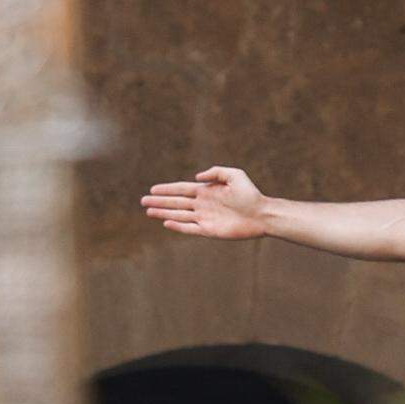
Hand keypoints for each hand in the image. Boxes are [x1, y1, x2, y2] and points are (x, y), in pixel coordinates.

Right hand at [142, 165, 270, 239]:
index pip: (182, 189)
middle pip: (176, 202)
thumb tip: (197, 177)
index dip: (167, 189)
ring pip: (179, 215)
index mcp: (206, 191)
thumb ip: (216, 172)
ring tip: (149, 212)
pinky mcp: (209, 230)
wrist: (261, 214)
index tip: (152, 189)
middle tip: (143, 201)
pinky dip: (178, 226)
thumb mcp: (235, 175)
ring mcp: (205, 218)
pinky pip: (190, 228)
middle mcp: (203, 204)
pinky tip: (166, 222)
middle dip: (159, 202)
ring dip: (164, 213)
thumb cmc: (250, 194)